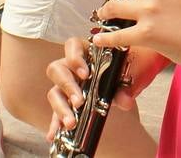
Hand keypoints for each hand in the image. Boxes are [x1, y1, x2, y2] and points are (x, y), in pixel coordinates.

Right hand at [45, 40, 167, 140]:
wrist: (124, 85)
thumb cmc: (121, 73)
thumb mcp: (125, 77)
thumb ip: (125, 88)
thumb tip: (125, 101)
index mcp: (85, 52)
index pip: (72, 46)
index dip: (75, 58)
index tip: (85, 74)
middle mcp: (71, 67)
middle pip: (56, 69)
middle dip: (67, 86)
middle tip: (79, 102)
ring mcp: (65, 85)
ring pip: (54, 92)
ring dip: (61, 108)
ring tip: (71, 122)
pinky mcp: (65, 103)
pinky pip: (55, 112)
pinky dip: (55, 123)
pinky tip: (54, 134)